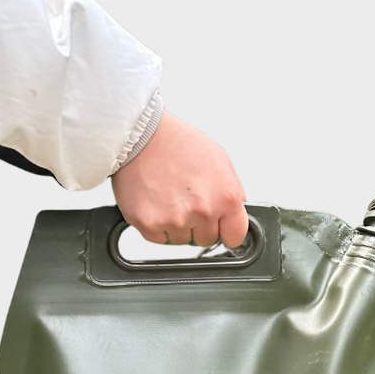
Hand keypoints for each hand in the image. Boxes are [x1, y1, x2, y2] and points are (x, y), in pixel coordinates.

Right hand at [112, 112, 247, 247]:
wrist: (140, 134)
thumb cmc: (178, 143)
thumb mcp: (219, 160)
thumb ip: (230, 193)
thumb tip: (233, 215)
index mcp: (226, 197)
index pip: (235, 236)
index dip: (225, 229)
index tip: (218, 224)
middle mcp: (203, 211)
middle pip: (207, 239)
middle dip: (199, 224)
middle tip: (186, 198)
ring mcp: (176, 220)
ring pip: (182, 239)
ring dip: (177, 224)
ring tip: (169, 195)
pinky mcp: (150, 225)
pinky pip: (160, 238)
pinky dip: (157, 224)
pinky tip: (156, 201)